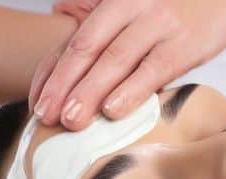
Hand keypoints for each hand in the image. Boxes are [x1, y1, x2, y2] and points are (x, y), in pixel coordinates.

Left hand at [30, 0, 225, 129]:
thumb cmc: (187, 3)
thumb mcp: (145, 5)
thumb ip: (113, 23)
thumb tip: (74, 38)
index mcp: (117, 2)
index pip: (75, 40)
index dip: (53, 72)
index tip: (38, 101)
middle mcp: (132, 8)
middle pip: (87, 49)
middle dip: (63, 85)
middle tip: (45, 117)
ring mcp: (159, 25)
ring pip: (115, 60)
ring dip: (89, 92)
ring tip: (71, 120)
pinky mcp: (186, 44)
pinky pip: (153, 69)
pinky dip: (132, 90)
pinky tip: (113, 110)